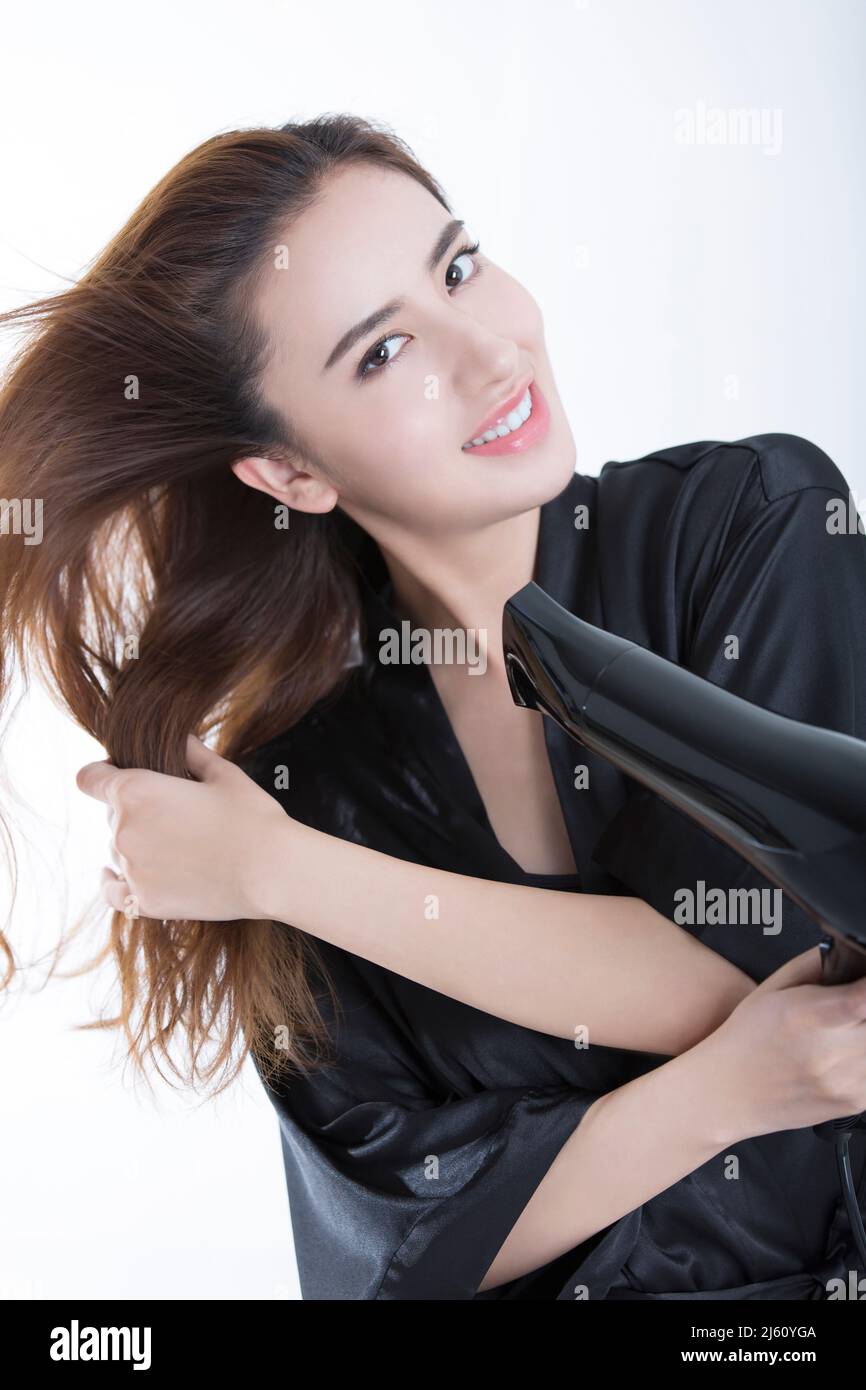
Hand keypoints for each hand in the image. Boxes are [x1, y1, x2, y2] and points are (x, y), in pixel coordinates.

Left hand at [76, 734, 292, 922]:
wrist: (271, 871)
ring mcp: (131, 869)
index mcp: (136, 791)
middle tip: (174, 817)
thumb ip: (192, 753)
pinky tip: (111, 876)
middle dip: (134, 811)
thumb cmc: (251, 818)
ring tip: (177, 848)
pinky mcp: (144, 900)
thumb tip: (179, 738)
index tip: (117, 776)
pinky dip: (112, 882)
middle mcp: (123, 830)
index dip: (102, 773)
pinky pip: (113, 891)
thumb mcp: (223, 774)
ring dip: (136, 845)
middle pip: (112, 815)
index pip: (89, 778)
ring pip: (118, 851)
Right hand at [698, 945, 865, 1141]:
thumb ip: (817, 964)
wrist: (728, 1093)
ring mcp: (844, 1082)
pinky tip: (844, 1058)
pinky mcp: (854, 1102)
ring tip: (842, 1036)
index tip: (862, 983)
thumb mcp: (772, 987)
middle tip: (851, 1009)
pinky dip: (864, 1060)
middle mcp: (828, 1052)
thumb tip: (850, 953)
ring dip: (865, 1036)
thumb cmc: (747, 1038)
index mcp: (806, 1015)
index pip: (862, 999)